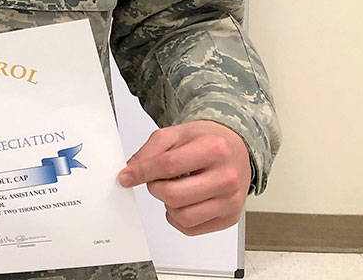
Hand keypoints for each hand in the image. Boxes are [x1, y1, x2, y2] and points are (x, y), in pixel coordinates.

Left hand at [118, 120, 250, 235]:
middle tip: (157, 180)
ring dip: (167, 205)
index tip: (126, 176)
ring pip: (182, 216)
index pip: (168, 165)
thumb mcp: (176, 134)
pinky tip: (184, 202)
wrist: (236, 150)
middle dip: (155, 188)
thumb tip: (131, 172)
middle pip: (174, 195)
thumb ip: (150, 151)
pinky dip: (178, 219)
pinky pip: (191, 229)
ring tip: (174, 189)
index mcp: (214, 149)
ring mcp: (231, 201)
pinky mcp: (229, 218)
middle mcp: (227, 177)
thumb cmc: (208, 141)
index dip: (141, 172)